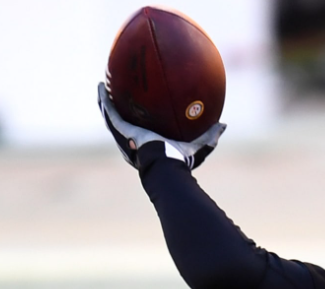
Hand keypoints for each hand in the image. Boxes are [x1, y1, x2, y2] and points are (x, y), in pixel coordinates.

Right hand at [97, 82, 225, 169]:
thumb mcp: (199, 147)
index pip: (142, 131)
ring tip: (102, 87)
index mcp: (150, 144)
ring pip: (112, 116)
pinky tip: (101, 87)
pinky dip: (104, 100)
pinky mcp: (122, 130)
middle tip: (116, 95)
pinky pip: (110, 113)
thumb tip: (223, 125)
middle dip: (119, 109)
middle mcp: (135, 140)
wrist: (167, 166)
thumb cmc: (181, 161)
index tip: (140, 110)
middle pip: (123, 122)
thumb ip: (210, 136)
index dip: (139, 121)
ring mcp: (127, 136)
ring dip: (105, 102)